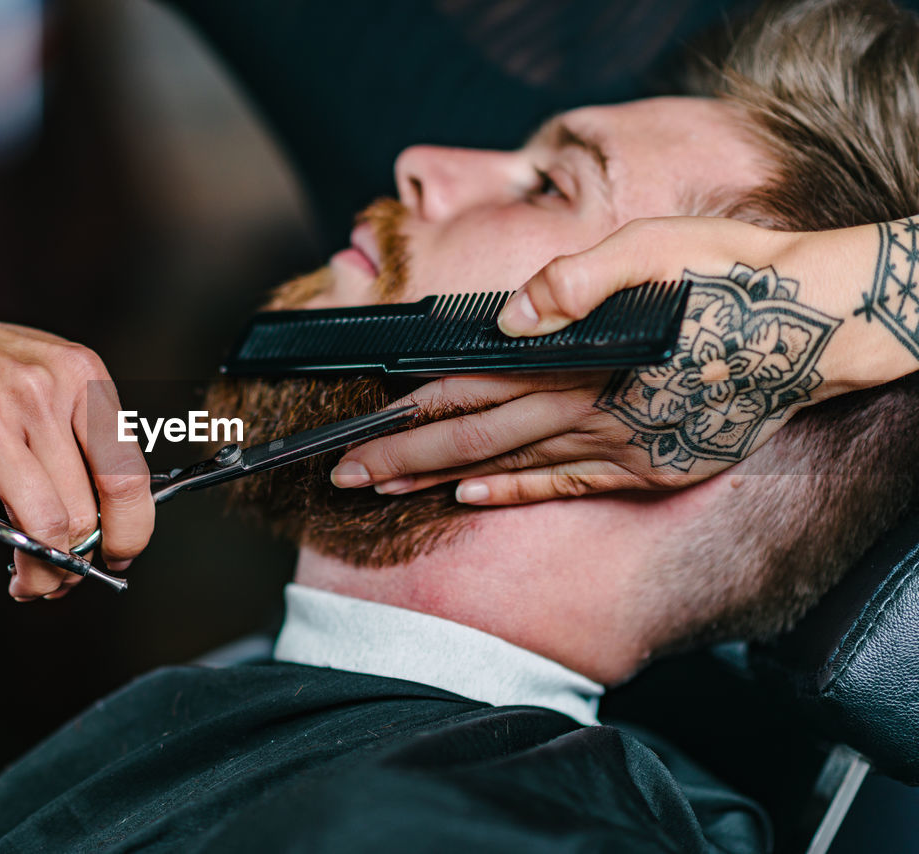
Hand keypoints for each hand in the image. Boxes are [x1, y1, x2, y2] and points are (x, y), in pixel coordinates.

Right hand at [0, 308, 154, 599]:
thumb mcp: (51, 373)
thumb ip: (81, 434)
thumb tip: (108, 516)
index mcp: (79, 377)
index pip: (127, 475)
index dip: (129, 530)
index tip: (119, 553)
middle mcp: (38, 396)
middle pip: (82, 513)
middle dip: (74, 563)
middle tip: (61, 576)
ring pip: (40, 527)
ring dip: (36, 571)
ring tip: (26, 580)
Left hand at [332, 215, 894, 503]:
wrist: (820, 328)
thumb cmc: (733, 277)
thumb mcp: (655, 248)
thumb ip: (573, 282)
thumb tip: (505, 315)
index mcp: (578, 357)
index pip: (469, 390)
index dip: (406, 414)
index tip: (354, 434)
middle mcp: (587, 411)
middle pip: (471, 437)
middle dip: (400, 459)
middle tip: (342, 477)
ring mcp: (617, 447)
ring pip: (506, 466)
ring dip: (439, 479)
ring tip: (385, 493)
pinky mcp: (646, 467)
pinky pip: (564, 487)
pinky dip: (514, 492)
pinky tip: (472, 498)